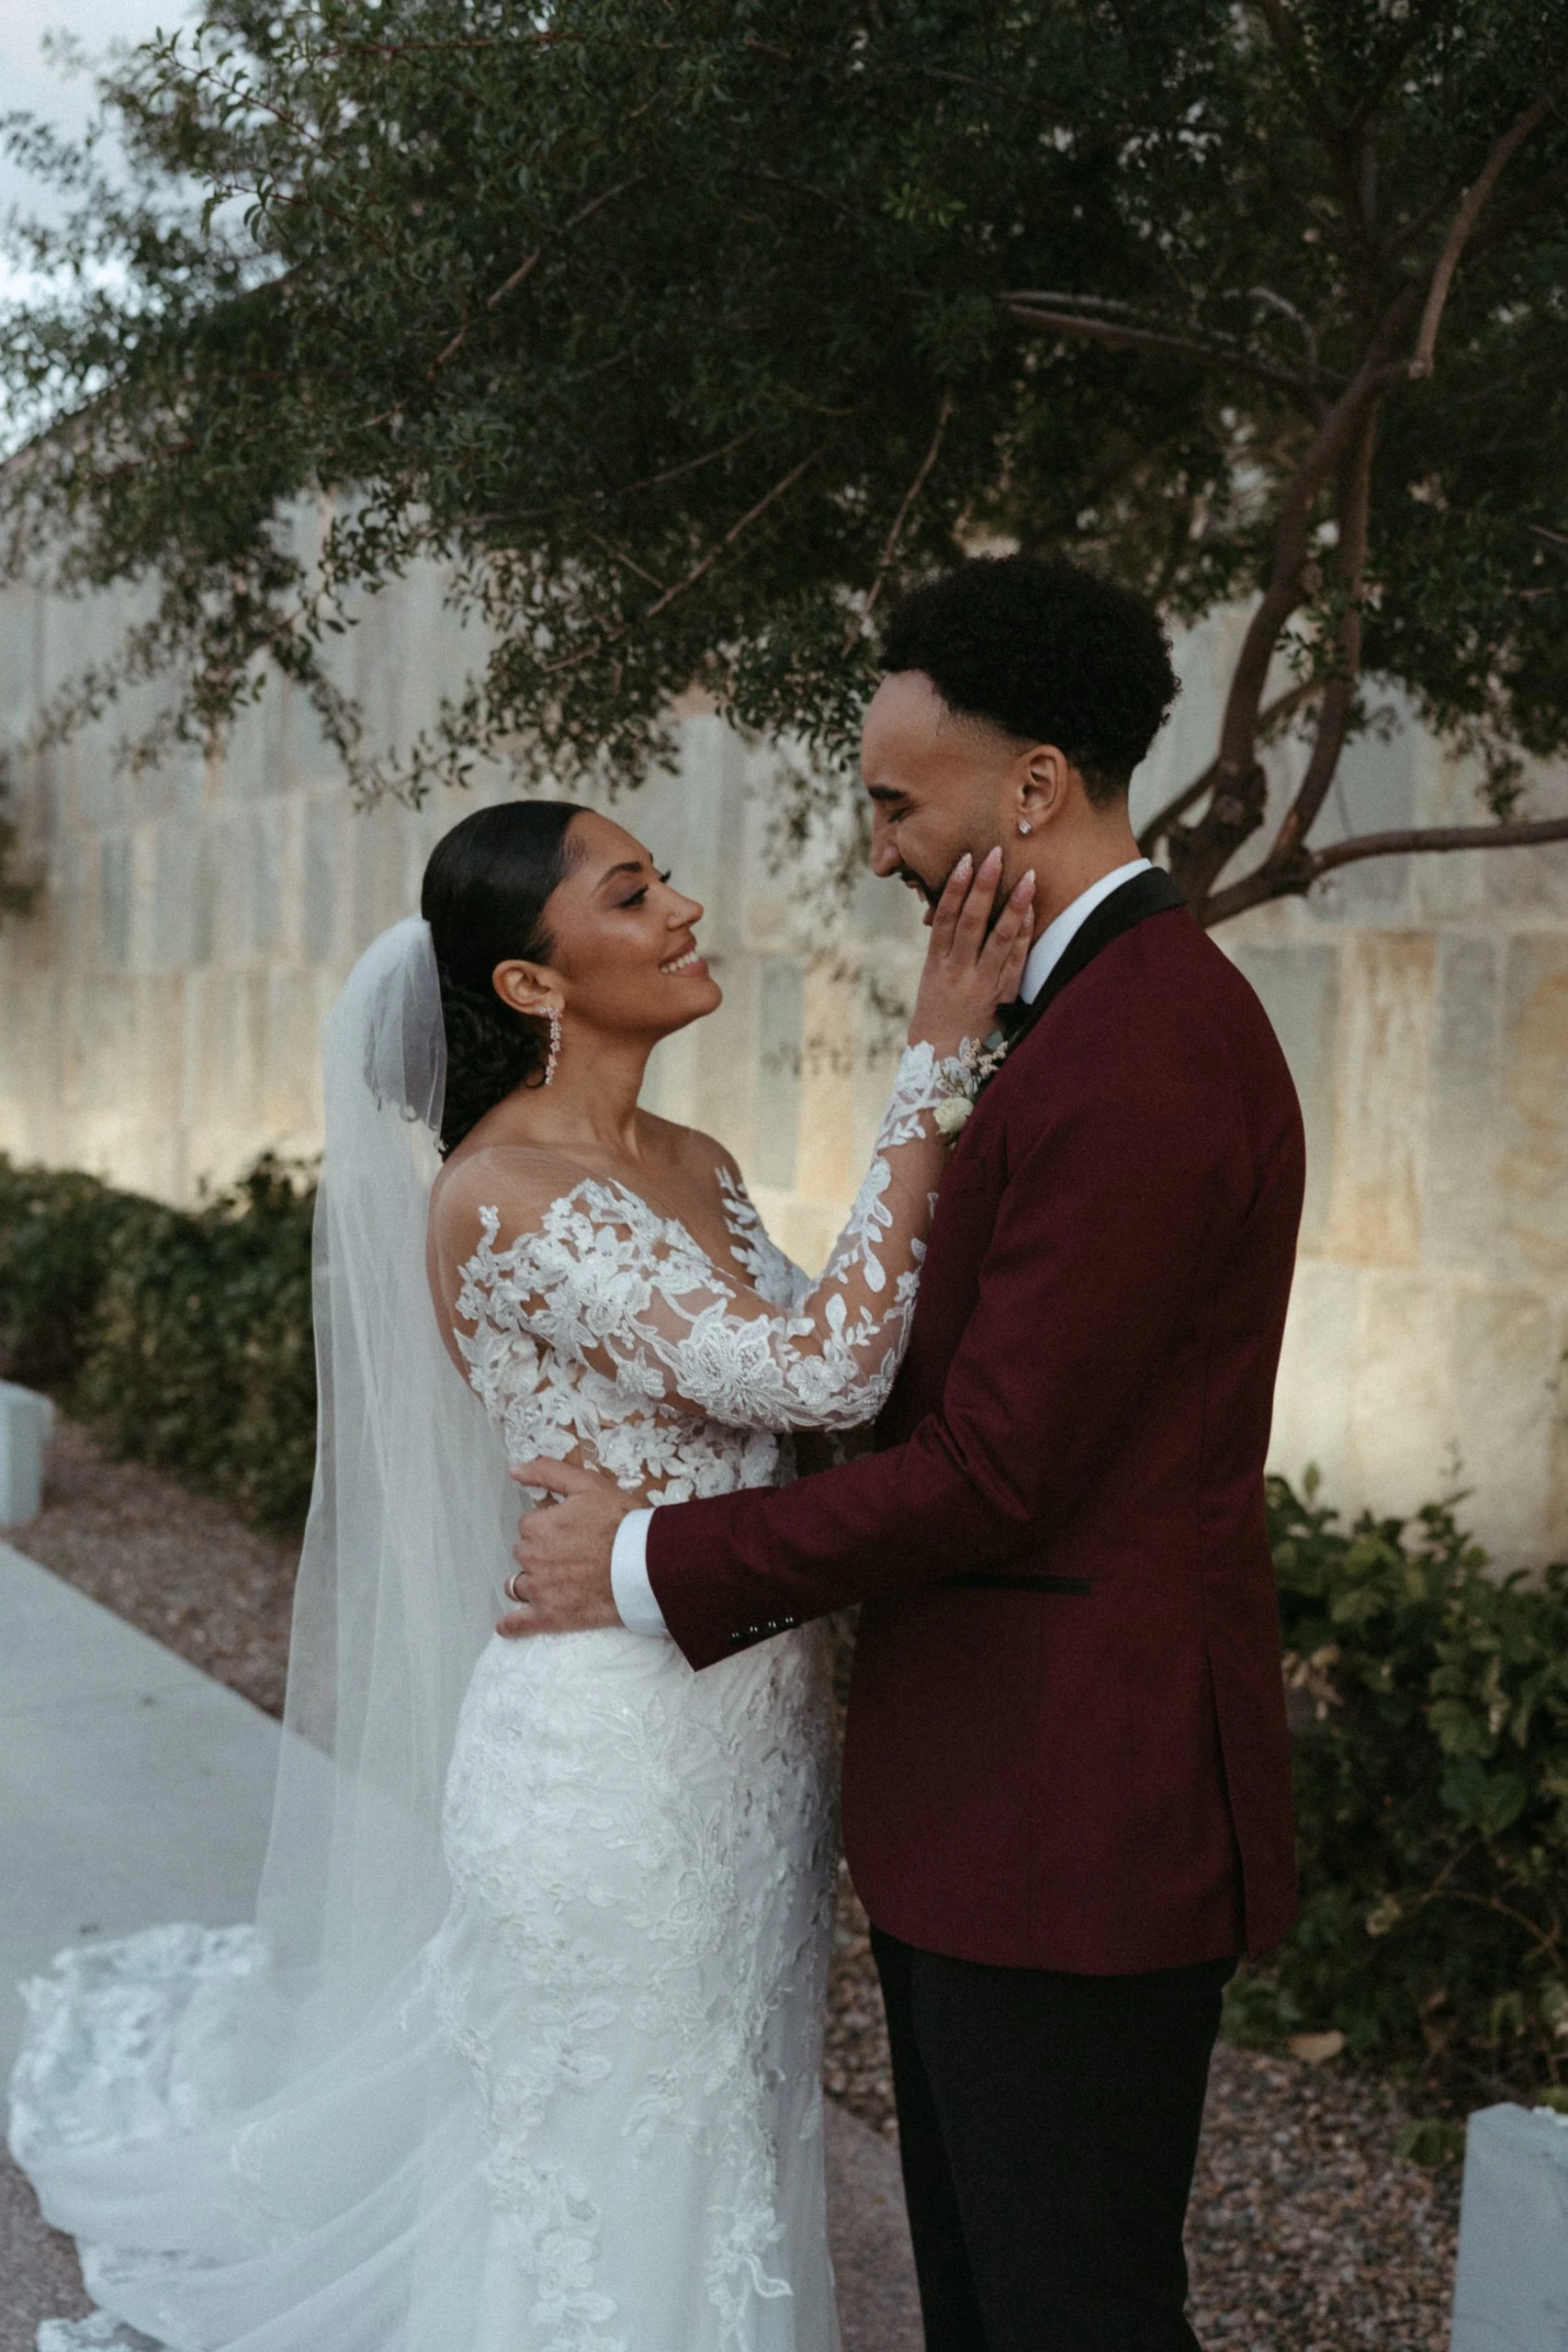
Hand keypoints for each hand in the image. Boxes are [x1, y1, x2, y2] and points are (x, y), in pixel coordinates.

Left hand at [497, 1459, 634, 1636]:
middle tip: (573, 1553)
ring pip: (519, 1585)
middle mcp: (532, 1558)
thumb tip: (513, 1470)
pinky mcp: (551, 1617)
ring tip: (553, 1582)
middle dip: (542, 1552)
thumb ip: (547, 1472)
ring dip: (531, 1582)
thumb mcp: (587, 1484)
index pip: (529, 1525)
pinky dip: (512, 1626)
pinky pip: (520, 1625)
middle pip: (525, 1554)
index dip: (550, 1525)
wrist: (645, 1563)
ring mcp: (539, 1590)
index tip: (571, 1530)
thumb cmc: (621, 1521)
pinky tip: (506, 1626)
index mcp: (537, 1527)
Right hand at [907, 847, 1033, 1061]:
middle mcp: (957, 972)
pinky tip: (1031, 912)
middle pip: (971, 923)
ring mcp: (981, 984)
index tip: (965, 860)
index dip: (954, 889)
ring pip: (998, 940)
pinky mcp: (1001, 996)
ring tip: (1027, 877)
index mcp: (935, 964)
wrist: (943, 1060)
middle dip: (984, 887)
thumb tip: (955, 905)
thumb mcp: (931, 978)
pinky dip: (1024, 935)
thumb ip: (945, 945)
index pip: (944, 919)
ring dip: (1014, 907)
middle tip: (995, 855)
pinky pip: (1015, 961)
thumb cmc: (937, 1012)